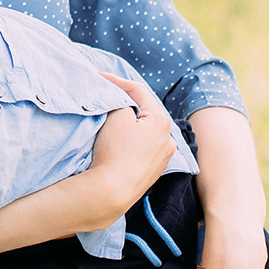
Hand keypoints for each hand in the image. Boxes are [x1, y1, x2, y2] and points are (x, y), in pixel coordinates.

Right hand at [88, 74, 176, 210]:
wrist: (112, 192)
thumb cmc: (115, 151)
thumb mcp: (117, 116)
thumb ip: (122, 102)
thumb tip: (124, 104)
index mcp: (162, 121)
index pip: (139, 91)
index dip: (118, 81)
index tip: (100, 76)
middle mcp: (168, 139)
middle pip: (145, 112)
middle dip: (126, 103)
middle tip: (106, 95)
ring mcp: (162, 158)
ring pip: (144, 131)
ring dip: (130, 124)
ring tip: (111, 120)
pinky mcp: (152, 173)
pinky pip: (142, 148)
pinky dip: (131, 141)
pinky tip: (118, 144)